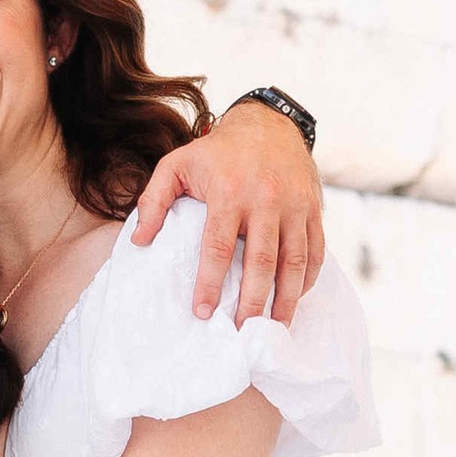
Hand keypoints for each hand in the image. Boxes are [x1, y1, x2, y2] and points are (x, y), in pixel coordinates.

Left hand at [133, 103, 323, 321]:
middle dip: (252, 302)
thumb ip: (154, 200)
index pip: (219, 247)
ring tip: (272, 328)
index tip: (203, 313)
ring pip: (294, 262)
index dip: (210, 283)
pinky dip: (306, 279)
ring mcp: (294, 206)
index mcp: (230, 192)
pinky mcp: (313, 209)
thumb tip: (140, 241)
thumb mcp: (176, 164)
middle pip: (262, 263)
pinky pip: (315, 251)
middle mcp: (266, 200)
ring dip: (285, 300)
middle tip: (241, 332)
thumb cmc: (217, 151)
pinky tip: (293, 299)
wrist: (269, 123)